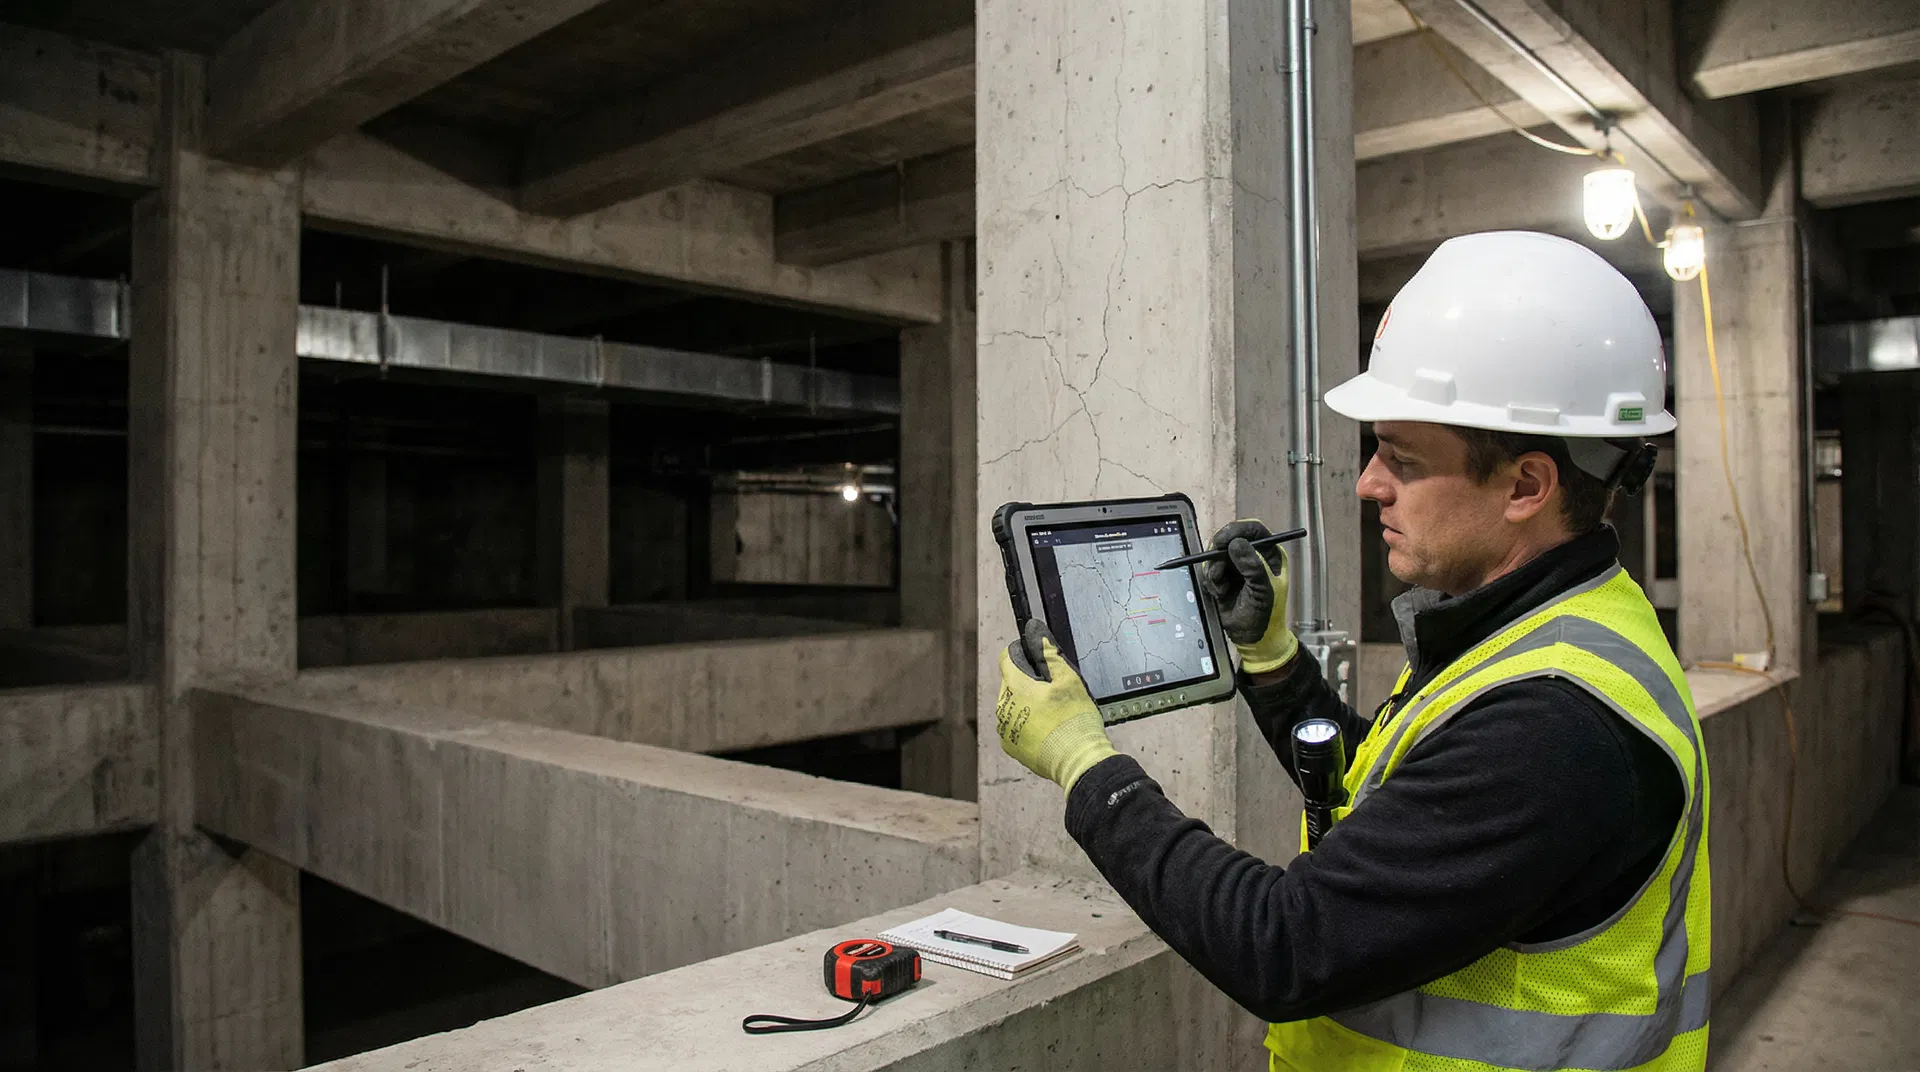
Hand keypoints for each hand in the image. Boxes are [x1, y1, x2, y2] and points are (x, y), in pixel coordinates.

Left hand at [994, 619, 1119, 793]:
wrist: (1078, 760)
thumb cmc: (1074, 721)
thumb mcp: (1069, 679)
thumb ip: (1049, 654)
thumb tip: (1037, 636)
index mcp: (1015, 687)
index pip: (1006, 658)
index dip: (1021, 655)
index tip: (1035, 660)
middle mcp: (1003, 707)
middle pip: (1011, 683)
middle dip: (1027, 683)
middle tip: (1052, 692)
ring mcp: (1005, 729)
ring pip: (1012, 706)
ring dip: (1026, 705)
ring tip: (1052, 714)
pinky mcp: (1011, 747)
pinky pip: (1014, 727)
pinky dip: (1026, 725)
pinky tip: (1047, 729)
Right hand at [1199, 519, 1297, 673]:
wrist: (1253, 638)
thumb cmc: (1267, 615)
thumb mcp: (1264, 590)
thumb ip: (1252, 566)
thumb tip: (1236, 544)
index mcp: (1269, 554)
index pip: (1253, 530)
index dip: (1237, 530)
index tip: (1223, 540)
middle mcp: (1251, 556)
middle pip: (1229, 538)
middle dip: (1219, 554)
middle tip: (1217, 569)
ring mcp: (1235, 567)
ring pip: (1215, 555)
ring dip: (1214, 571)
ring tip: (1222, 589)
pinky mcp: (1221, 578)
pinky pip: (1208, 570)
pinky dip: (1211, 581)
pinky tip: (1220, 594)